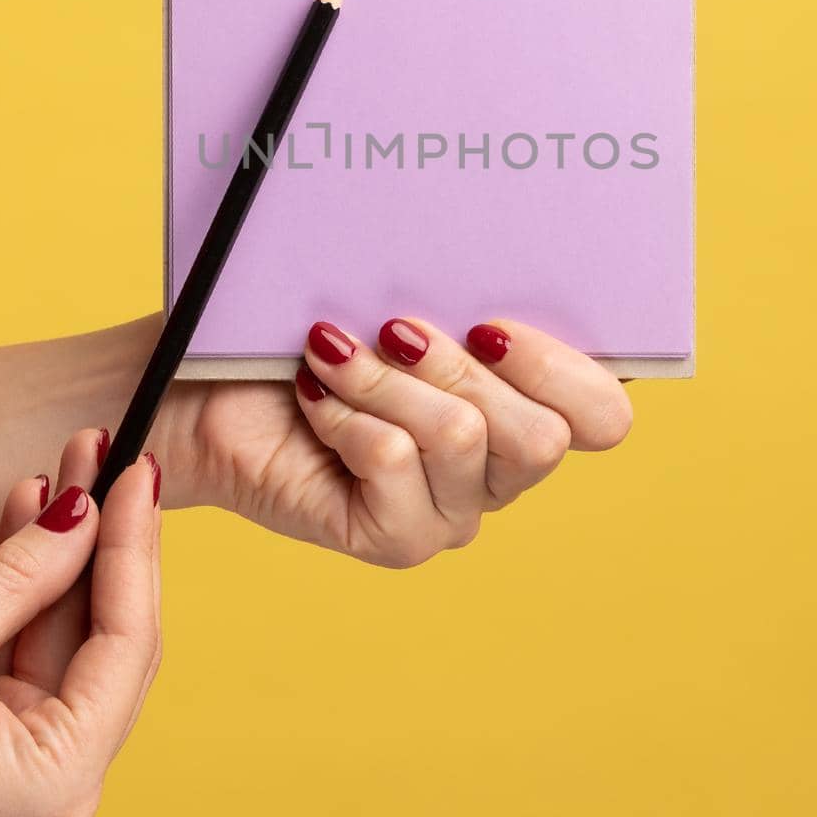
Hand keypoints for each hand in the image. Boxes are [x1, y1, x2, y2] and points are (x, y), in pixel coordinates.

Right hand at [0, 431, 161, 816]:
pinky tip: (34, 516)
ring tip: (68, 467)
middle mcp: (62, 787)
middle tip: (108, 457)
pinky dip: (28, 589)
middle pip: (108, 638)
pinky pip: (30, 650)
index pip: (127, 643)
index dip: (134, 547)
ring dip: (64, 553)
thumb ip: (21, 574)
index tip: (136, 472)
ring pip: (68, 636)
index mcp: (61, 784)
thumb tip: (84, 509)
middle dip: (103, 542)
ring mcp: (31, 769)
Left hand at [181, 318, 631, 566]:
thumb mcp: (401, 302)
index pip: (605, 415)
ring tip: (332, 352)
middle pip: (541, 435)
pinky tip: (312, 396)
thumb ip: (465, 302)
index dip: (561, 366)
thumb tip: (495, 276)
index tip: (487, 321)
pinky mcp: (396, 539)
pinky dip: (345, 412)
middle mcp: (501, 472)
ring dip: (386, 380)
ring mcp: (452, 513)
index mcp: (527, 409)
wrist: (212, 391)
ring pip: (464, 439)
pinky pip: (395, 462)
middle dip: (458, 366)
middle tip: (394, 328)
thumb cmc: (312, 335)